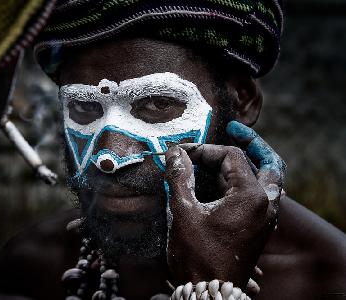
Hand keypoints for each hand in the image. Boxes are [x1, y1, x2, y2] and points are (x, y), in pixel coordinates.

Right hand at [165, 121, 284, 288]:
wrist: (210, 290)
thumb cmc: (197, 255)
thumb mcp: (183, 211)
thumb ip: (179, 176)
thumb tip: (174, 151)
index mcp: (251, 196)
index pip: (231, 156)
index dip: (205, 150)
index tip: (183, 154)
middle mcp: (266, 204)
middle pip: (267, 161)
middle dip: (251, 142)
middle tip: (236, 128)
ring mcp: (266, 217)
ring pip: (270, 178)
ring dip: (256, 160)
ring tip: (238, 149)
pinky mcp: (260, 226)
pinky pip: (264, 194)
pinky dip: (251, 180)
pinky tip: (230, 180)